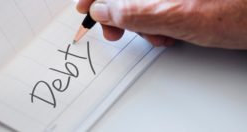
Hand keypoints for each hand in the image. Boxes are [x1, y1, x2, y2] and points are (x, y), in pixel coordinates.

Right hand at [77, 0, 246, 48]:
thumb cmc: (237, 10)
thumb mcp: (174, 15)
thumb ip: (132, 12)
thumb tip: (102, 10)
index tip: (84, 6)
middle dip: (118, 14)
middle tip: (114, 33)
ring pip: (142, 4)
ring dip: (142, 25)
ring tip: (158, 37)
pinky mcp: (182, 1)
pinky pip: (158, 9)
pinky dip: (158, 25)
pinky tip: (169, 35)